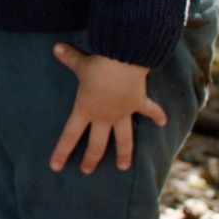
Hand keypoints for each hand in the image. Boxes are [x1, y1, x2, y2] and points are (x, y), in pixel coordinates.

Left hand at [48, 43, 166, 173]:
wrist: (123, 63)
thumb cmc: (98, 66)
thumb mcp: (80, 62)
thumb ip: (68, 57)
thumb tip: (56, 47)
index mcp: (86, 110)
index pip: (69, 135)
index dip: (61, 152)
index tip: (55, 167)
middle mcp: (104, 116)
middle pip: (97, 144)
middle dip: (91, 159)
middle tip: (87, 171)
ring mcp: (123, 112)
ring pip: (124, 139)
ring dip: (124, 154)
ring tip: (123, 167)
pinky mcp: (138, 103)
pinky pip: (149, 111)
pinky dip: (157, 116)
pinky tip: (164, 123)